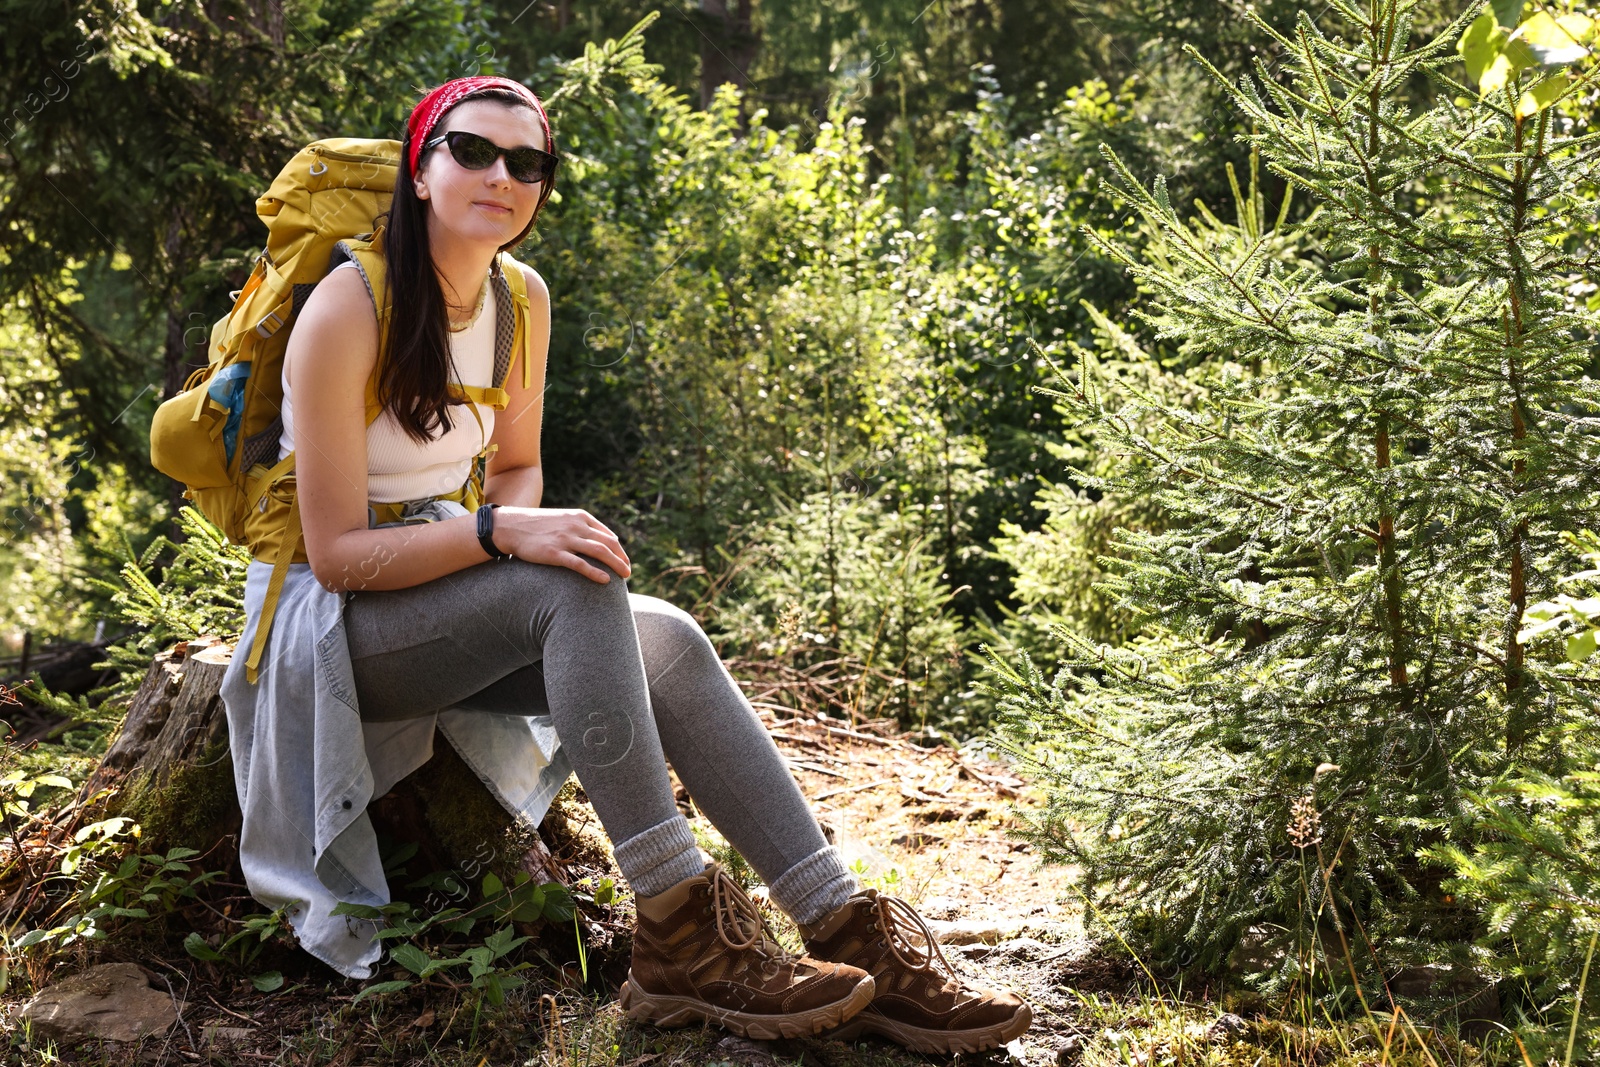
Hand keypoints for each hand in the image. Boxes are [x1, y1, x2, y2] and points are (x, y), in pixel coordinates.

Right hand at [492, 507, 631, 582]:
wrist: (509, 526)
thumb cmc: (537, 525)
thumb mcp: (562, 519)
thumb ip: (581, 527)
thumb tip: (601, 540)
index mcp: (579, 517)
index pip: (607, 535)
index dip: (619, 550)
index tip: (624, 562)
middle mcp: (575, 526)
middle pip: (608, 543)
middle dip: (622, 559)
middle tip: (628, 572)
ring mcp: (565, 539)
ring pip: (599, 552)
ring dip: (616, 565)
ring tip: (624, 576)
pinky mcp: (554, 553)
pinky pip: (580, 564)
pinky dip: (595, 572)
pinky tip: (605, 580)